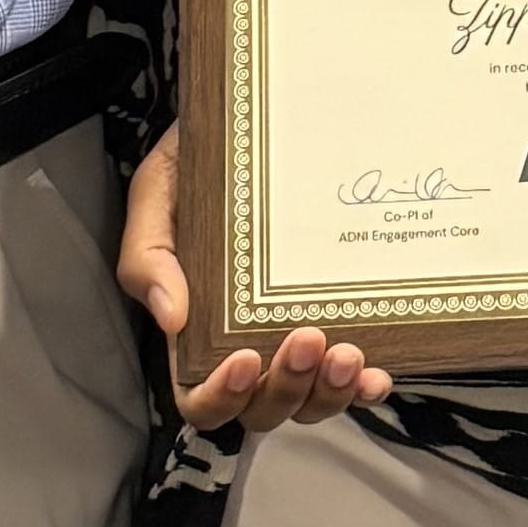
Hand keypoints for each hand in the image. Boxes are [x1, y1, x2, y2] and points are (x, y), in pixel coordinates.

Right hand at [114, 126, 393, 432]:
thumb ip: (149, 252)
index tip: (244, 359)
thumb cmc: (200, 158)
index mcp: (197, 329)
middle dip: (287, 388)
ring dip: (329, 393)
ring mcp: (295, 336)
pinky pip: (352, 375)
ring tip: (348, 354)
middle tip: (307, 338)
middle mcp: (248, 344)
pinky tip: (378, 373)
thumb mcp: (159, 191)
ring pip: (310, 402)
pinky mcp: (339, 316)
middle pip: (264, 409)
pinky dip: (365, 386)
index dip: (221, 397)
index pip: (201, 397)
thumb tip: (171, 317)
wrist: (255, 117)